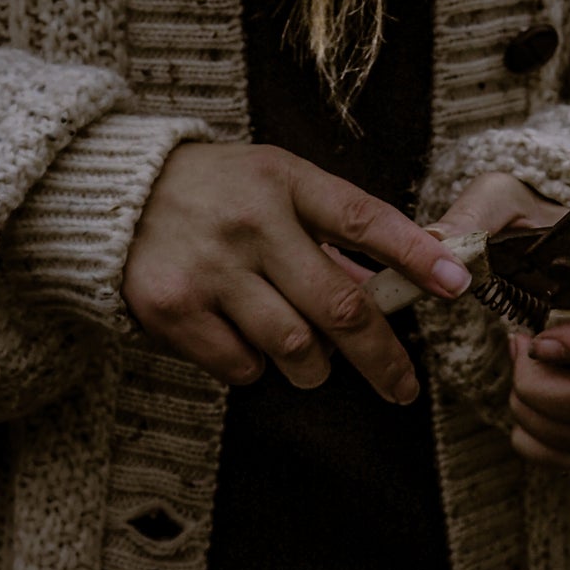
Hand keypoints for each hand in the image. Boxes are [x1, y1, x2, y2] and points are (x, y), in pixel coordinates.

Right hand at [122, 144, 472, 401]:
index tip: (458, 285)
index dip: (415, 255)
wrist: (111, 193)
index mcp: (283, 180)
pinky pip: (241, 366)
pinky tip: (239, 337)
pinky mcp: (172, 308)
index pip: (363, 219)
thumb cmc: (215, 194)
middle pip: (340, 307)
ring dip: (311, 366)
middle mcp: (249, 221)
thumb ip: (329, 232)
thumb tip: (395, 291)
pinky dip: (253, 367)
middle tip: (402, 388)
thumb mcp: (274, 186)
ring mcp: (209, 267)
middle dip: (382, 359)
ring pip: (295, 348)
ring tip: (303, 354)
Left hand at [436, 172, 569, 468]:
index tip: (535, 340)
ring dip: (537, 417)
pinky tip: (516, 413)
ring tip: (513, 376)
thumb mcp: (499, 200)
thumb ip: (476, 216)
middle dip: (547, 390)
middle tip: (515, 352)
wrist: (526, 253)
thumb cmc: (522, 223)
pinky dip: (537, 447)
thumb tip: (440, 247)